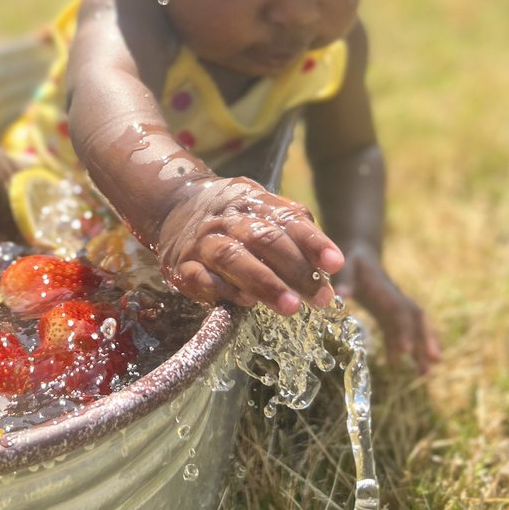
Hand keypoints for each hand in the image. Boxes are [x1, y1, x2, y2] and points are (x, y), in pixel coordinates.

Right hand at [154, 176, 344, 315]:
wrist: (174, 205)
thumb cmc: (233, 214)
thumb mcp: (262, 207)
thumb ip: (293, 227)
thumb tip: (327, 262)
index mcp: (253, 202)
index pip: (288, 219)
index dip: (313, 242)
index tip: (334, 263)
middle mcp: (228, 219)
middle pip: (263, 240)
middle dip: (295, 270)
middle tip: (321, 298)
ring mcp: (203, 242)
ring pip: (233, 258)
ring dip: (264, 283)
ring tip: (291, 307)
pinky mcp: (181, 265)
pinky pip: (200, 278)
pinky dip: (223, 291)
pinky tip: (246, 303)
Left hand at [333, 244, 440, 371]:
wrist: (359, 253)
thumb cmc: (351, 261)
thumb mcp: (346, 267)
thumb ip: (345, 281)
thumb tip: (340, 295)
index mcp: (386, 291)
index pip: (399, 312)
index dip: (404, 330)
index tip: (405, 350)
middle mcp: (396, 299)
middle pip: (416, 320)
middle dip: (426, 339)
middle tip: (433, 362)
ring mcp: (396, 306)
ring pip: (415, 327)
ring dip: (422, 347)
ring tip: (427, 372)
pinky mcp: (390, 312)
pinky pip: (402, 331)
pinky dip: (406, 346)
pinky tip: (402, 364)